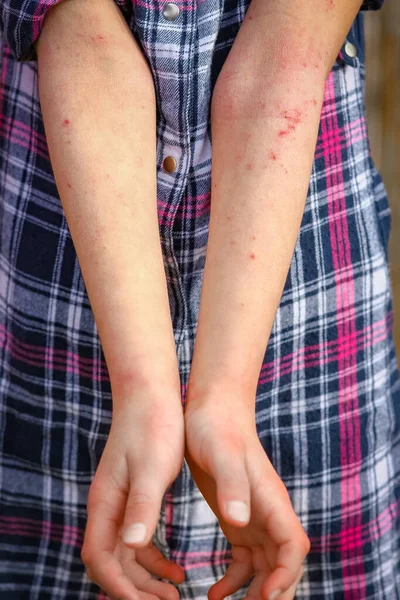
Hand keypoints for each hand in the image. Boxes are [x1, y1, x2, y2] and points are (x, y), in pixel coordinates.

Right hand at [81, 389, 185, 599]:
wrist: (151, 394)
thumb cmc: (153, 426)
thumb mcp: (152, 466)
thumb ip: (142, 505)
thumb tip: (131, 545)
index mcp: (106, 502)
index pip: (100, 558)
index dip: (120, 587)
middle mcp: (107, 506)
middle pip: (110, 563)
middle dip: (134, 590)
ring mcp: (119, 502)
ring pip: (124, 555)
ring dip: (144, 579)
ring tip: (174, 593)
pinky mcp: (134, 496)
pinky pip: (136, 539)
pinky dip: (153, 559)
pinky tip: (176, 567)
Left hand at [184, 393, 309, 599]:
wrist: (212, 410)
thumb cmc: (217, 428)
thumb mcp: (221, 454)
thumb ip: (233, 485)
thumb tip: (239, 522)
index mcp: (270, 499)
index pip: (292, 545)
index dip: (285, 574)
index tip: (264, 595)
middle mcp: (268, 512)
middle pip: (283, 563)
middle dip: (273, 592)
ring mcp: (254, 517)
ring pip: (266, 566)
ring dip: (254, 591)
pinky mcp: (237, 518)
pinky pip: (245, 559)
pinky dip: (235, 580)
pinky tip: (215, 593)